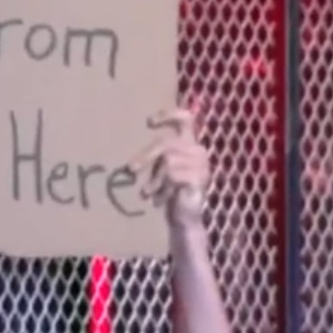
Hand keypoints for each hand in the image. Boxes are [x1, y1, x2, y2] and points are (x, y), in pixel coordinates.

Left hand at [131, 107, 210, 233]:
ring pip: (167, 161)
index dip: (169, 115)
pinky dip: (163, 188)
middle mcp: (198, 151)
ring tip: (150, 193)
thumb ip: (155, 156)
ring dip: (155, 180)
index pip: (185, 119)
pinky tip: (161, 199)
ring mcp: (202, 165)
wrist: (185, 217)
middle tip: (131, 169)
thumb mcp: (161, 169)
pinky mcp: (200, 178)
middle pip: (166, 143)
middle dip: (145, 156)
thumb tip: (132, 160)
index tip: (149, 121)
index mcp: (190, 144)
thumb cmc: (171, 190)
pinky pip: (173, 175)